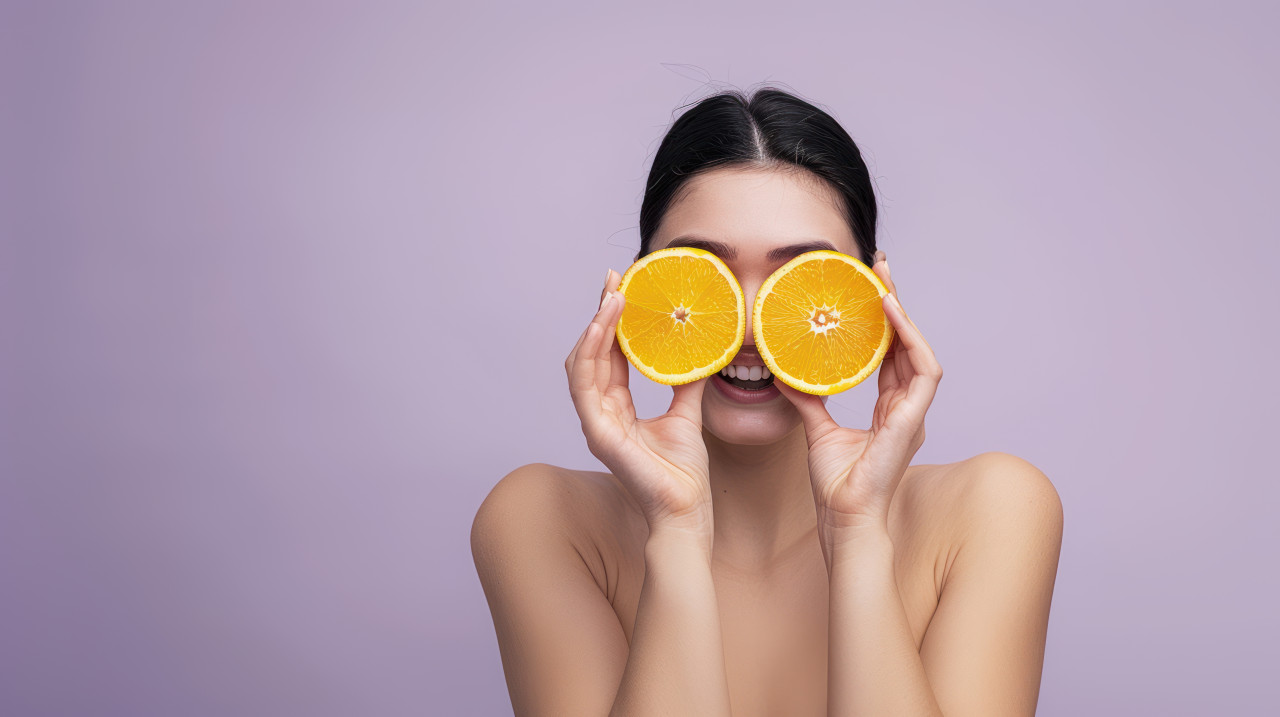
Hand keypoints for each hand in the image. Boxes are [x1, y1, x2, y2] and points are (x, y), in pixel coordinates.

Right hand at [565, 269, 714, 533]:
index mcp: (616, 410)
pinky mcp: (598, 434)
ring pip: (583, 363)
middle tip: (615, 278)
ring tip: (613, 294)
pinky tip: (606, 326)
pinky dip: (594, 351)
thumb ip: (687, 382)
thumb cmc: (684, 474)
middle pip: (591, 353)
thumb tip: (703, 349)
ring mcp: (595, 424)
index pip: (609, 356)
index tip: (624, 288)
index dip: (613, 322)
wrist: (687, 512)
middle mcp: (599, 414)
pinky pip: (586, 384)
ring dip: (595, 326)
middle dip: (600, 314)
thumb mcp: (688, 414)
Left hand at [774, 251, 943, 543]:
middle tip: (878, 267)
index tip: (869, 288)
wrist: (843, 520)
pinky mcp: (913, 421)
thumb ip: (807, 398)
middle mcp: (906, 409)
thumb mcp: (816, 430)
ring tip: (883, 283)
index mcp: (891, 411)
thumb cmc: (836, 487)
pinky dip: (909, 340)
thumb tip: (781, 371)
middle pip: (906, 345)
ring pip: (919, 352)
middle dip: (895, 304)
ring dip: (904, 316)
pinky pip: (922, 371)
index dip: (884, 321)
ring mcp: (914, 415)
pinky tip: (890, 314)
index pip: (891, 354)